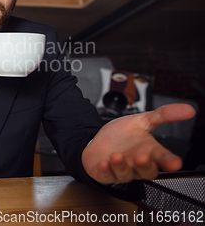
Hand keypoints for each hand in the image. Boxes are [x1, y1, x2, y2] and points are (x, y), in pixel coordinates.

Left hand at [81, 103, 195, 183]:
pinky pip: (106, 175)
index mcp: (149, 152)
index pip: (162, 159)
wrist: (97, 139)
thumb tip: (188, 109)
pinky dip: (105, 170)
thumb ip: (163, 115)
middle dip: (145, 166)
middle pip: (146, 171)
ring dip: (122, 166)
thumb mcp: (142, 120)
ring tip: (117, 156)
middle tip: (142, 157)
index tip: (174, 162)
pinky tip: (103, 164)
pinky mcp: (105, 173)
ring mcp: (121, 170)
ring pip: (125, 174)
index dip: (168, 161)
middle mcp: (136, 164)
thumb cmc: (122, 135)